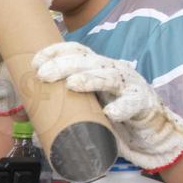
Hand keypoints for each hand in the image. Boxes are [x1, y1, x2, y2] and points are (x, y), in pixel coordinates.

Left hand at [32, 42, 182, 172]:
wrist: (150, 131)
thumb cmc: (114, 116)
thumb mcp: (86, 112)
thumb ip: (63, 116)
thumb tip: (32, 128)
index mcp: (97, 68)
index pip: (76, 51)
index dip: (56, 52)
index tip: (35, 62)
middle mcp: (112, 70)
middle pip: (87, 61)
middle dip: (63, 64)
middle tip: (43, 74)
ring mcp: (129, 84)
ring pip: (108, 77)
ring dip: (89, 79)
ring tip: (72, 83)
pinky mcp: (143, 102)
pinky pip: (132, 103)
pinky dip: (122, 107)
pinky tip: (111, 112)